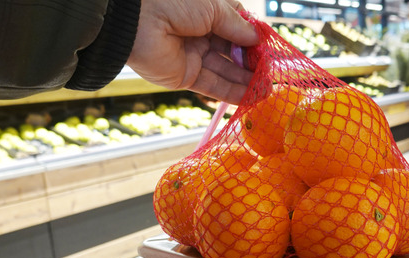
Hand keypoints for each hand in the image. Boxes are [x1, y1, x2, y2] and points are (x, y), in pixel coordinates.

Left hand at [127, 0, 258, 104]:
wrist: (137, 21)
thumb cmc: (174, 2)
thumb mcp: (214, 7)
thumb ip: (237, 26)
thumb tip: (256, 40)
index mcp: (208, 10)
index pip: (238, 26)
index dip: (255, 38)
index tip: (271, 49)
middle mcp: (202, 32)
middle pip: (234, 50)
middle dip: (253, 62)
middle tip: (272, 73)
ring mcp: (194, 55)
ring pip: (226, 70)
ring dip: (247, 80)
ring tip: (267, 89)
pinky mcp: (185, 76)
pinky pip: (213, 85)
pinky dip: (232, 92)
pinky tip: (251, 97)